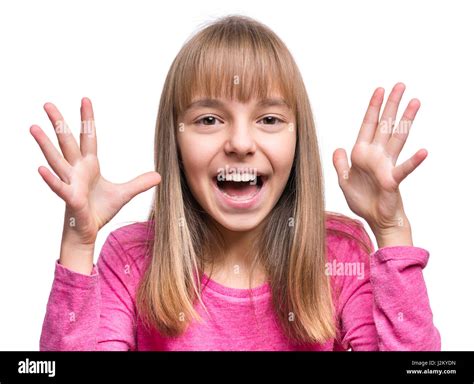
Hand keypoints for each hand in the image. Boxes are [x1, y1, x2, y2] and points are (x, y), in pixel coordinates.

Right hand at [30, 97, 160, 245]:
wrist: (89, 230)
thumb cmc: (100, 210)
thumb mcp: (124, 193)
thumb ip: (140, 183)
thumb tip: (158, 175)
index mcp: (89, 165)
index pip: (88, 136)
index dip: (87, 118)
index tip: (85, 99)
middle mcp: (76, 170)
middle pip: (67, 142)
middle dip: (59, 123)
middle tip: (47, 104)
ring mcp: (71, 183)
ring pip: (56, 159)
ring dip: (46, 144)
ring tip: (34, 128)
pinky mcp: (70, 198)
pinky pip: (59, 187)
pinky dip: (51, 179)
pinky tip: (40, 168)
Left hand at [332, 83, 426, 240]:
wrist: (374, 219)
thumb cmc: (362, 200)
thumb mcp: (344, 181)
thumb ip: (340, 164)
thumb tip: (338, 148)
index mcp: (362, 154)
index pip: (368, 125)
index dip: (373, 108)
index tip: (379, 90)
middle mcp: (376, 155)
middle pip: (385, 125)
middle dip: (391, 105)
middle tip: (400, 85)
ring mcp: (386, 166)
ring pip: (397, 138)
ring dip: (405, 121)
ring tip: (415, 102)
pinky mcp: (393, 180)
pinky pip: (404, 169)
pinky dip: (413, 161)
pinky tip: (424, 151)